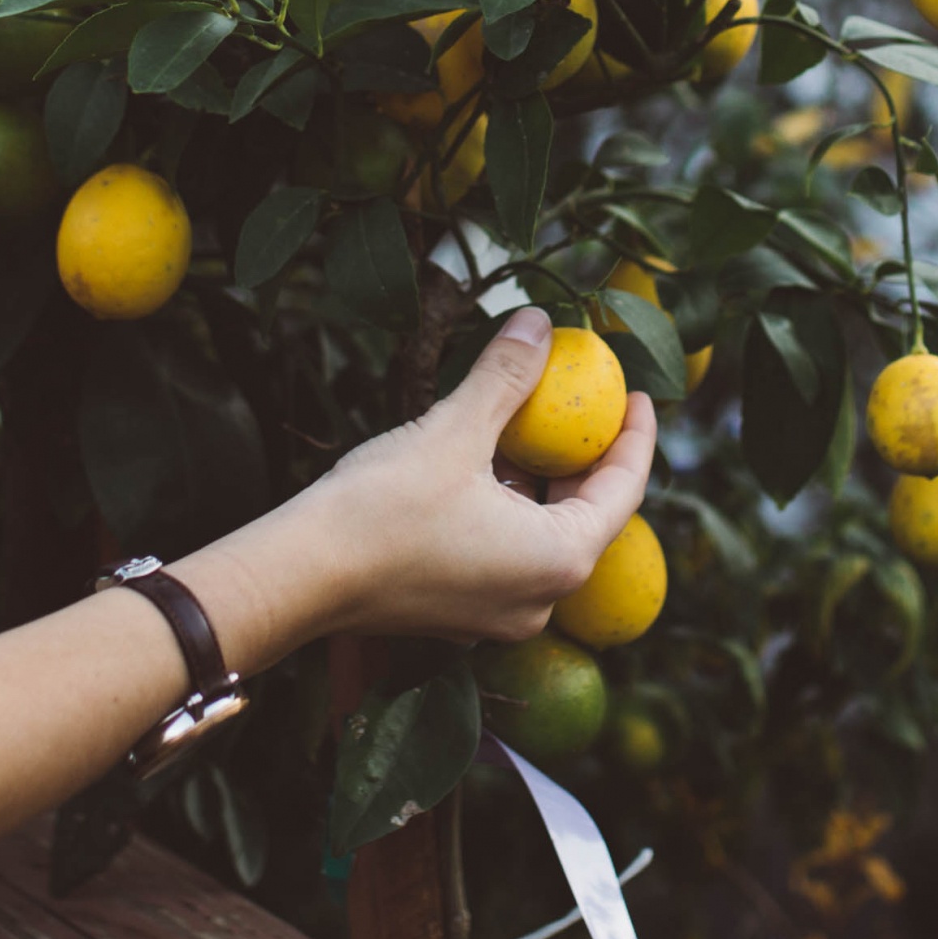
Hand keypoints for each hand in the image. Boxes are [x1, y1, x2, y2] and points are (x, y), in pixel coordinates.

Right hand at [324, 308, 656, 641]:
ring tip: (528, 427)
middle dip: (585, 458)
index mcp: (559, 560)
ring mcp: (498, 616)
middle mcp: (540, 600)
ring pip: (543, 536)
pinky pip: (505, 555)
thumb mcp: (455, 429)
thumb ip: (507, 376)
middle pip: (586, 516)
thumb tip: (539, 323)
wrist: (299, 575)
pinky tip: (483, 468)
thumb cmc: (381, 507)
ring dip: (540, 483)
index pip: (624, 490)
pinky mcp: (459, 615)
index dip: (635, 436)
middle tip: (584, 404)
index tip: (638, 395)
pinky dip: (507, 510)